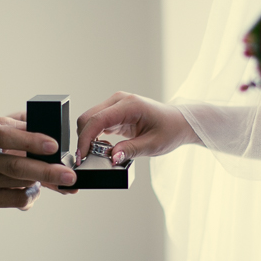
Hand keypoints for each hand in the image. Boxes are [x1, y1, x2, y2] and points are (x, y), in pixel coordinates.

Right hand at [0, 115, 75, 196]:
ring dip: (41, 179)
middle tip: (70, 175)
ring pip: (20, 182)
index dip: (30, 141)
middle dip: (46, 171)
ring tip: (53, 174)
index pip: (5, 137)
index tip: (53, 146)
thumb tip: (52, 127)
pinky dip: (32, 194)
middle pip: (15, 166)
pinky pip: (17, 199)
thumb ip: (19, 124)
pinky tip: (35, 187)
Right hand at [75, 92, 199, 165]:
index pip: (97, 120)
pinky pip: (97, 123)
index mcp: (129, 105)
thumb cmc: (170, 129)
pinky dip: (95, 137)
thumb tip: (111, 158)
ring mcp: (116, 105)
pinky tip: (104, 148)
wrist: (179, 122)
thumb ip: (130, 150)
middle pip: (88, 118)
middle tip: (87, 160)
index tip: (82, 157)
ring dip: (88, 138)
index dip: (85, 139)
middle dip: (84, 139)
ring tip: (99, 154)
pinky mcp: (115, 112)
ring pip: (90, 120)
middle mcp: (119, 100)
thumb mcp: (153, 145)